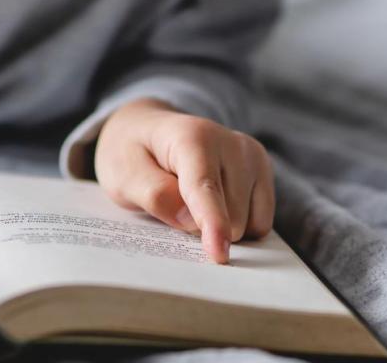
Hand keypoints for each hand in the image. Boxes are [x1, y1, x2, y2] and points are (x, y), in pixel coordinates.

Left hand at [92, 98, 273, 263]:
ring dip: (221, 228)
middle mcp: (232, 143)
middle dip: (203, 229)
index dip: (213, 223)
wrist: (150, 131)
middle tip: (174, 209)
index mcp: (193, 137)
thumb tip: (191, 222)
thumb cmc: (134, 154)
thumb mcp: (123, 175)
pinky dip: (239, 226)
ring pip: (249, 224)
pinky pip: (261, 223)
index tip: (219, 254)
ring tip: (193, 203)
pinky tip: (216, 207)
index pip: (205, 188)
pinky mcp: (263, 171)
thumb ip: (154, 195)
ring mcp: (252, 156)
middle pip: (230, 216)